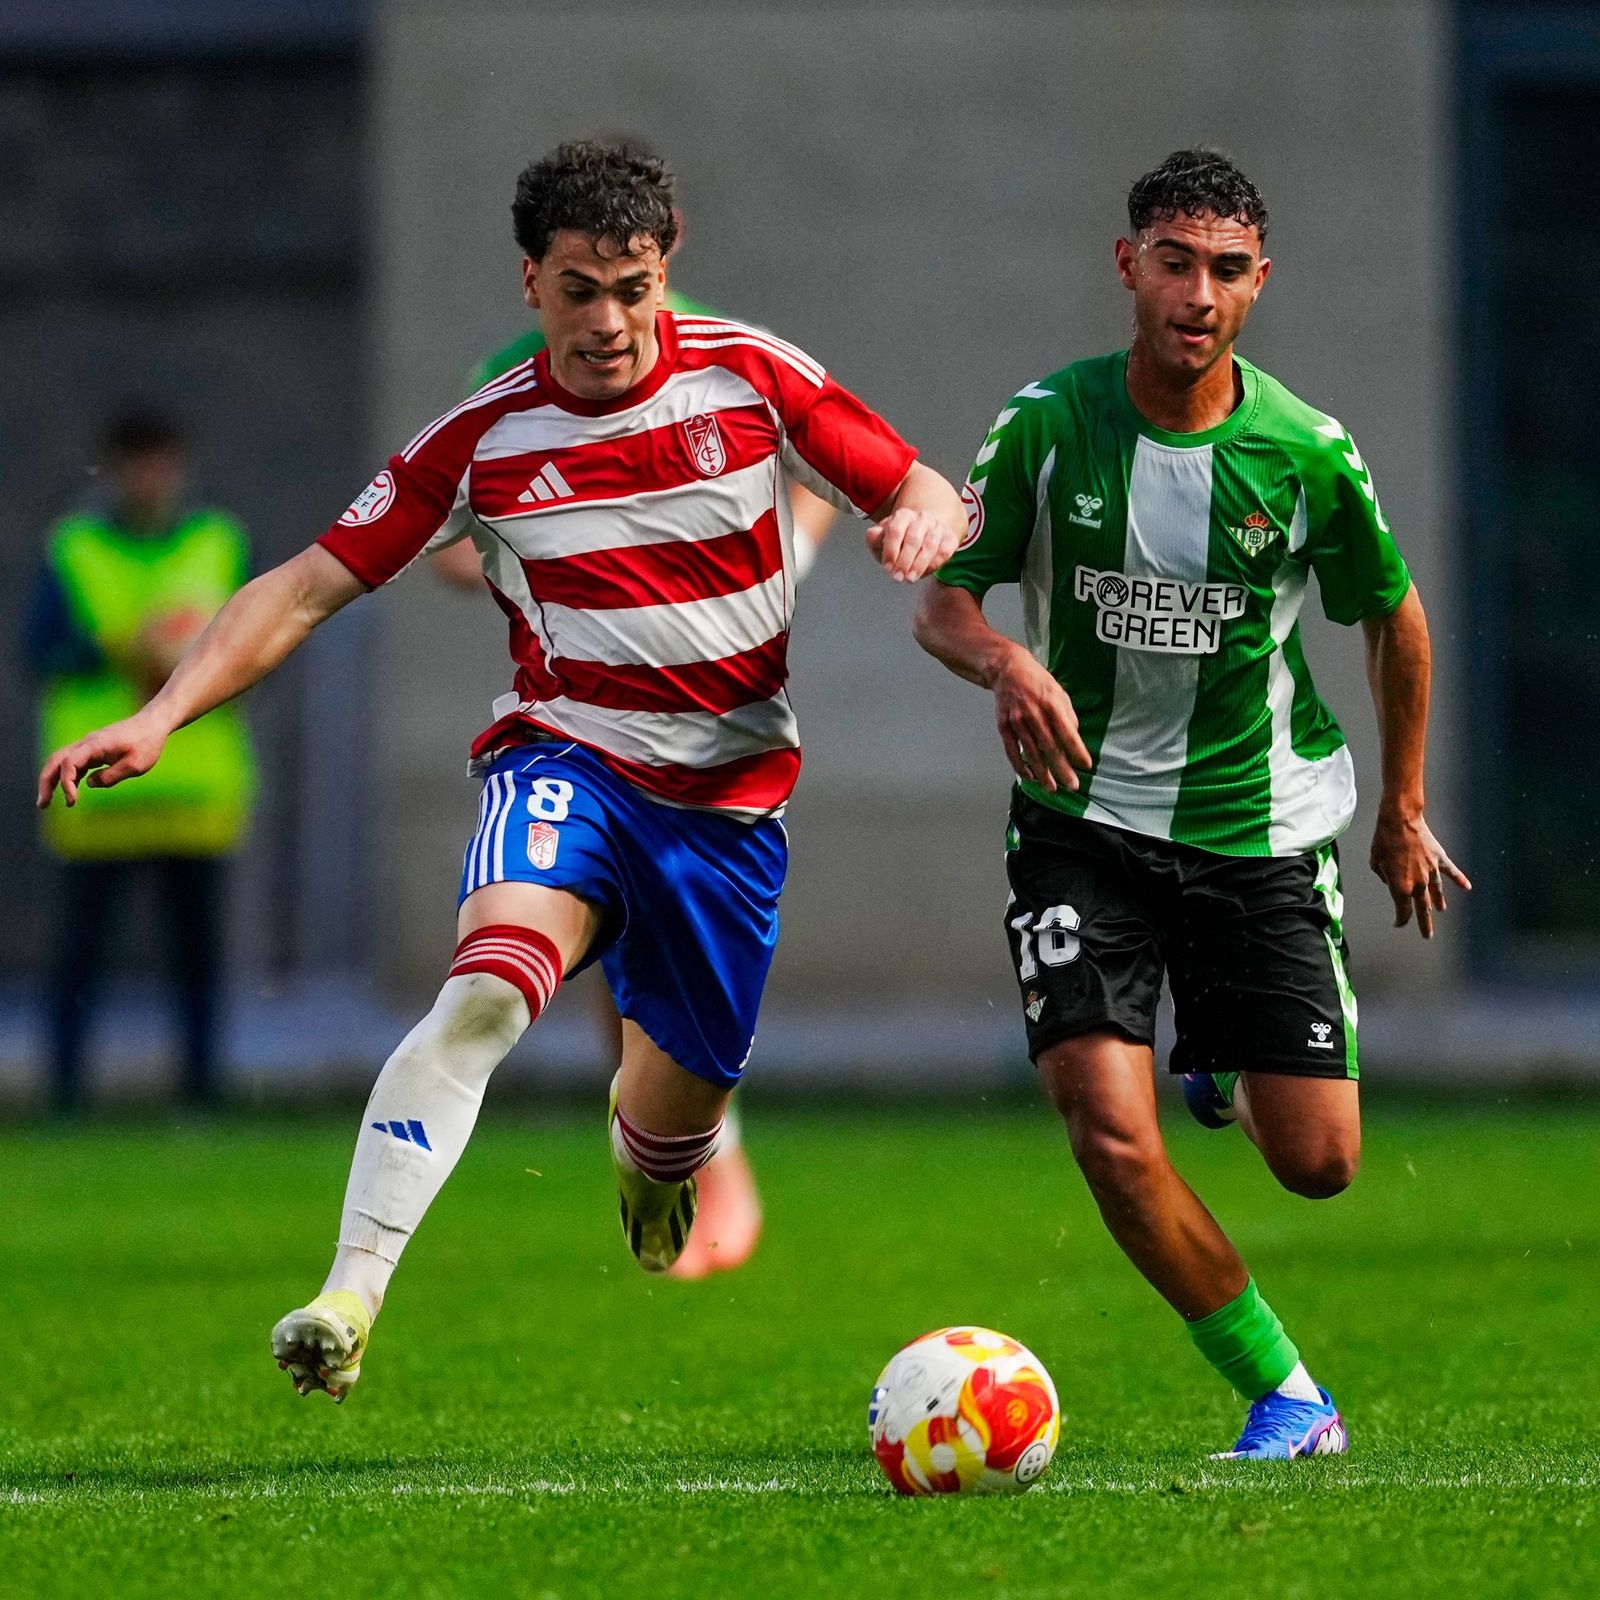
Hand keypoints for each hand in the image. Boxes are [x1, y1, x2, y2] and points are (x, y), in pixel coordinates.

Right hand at [37, 712, 170, 809]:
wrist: (152, 724)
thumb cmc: (147, 744)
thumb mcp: (135, 765)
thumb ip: (111, 776)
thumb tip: (90, 784)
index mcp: (94, 745)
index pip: (69, 763)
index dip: (66, 784)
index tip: (72, 801)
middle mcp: (86, 744)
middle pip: (55, 761)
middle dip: (46, 783)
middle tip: (42, 805)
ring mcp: (88, 746)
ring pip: (61, 762)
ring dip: (53, 780)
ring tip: (49, 802)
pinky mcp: (93, 750)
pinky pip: (74, 763)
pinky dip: (68, 777)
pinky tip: (71, 791)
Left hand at [864, 508, 961, 583]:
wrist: (926, 530)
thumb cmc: (900, 539)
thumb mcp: (884, 538)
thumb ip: (875, 538)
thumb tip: (872, 535)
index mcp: (903, 515)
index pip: (895, 530)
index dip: (890, 551)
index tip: (887, 568)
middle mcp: (922, 518)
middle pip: (913, 539)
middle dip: (904, 561)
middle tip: (897, 577)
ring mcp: (937, 527)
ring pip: (930, 545)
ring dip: (919, 565)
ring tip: (910, 579)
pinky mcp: (950, 538)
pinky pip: (944, 551)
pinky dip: (934, 564)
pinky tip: (924, 573)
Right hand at [987, 643, 1092, 793]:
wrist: (1008, 670)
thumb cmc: (1038, 682)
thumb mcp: (1060, 693)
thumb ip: (1068, 716)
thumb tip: (1074, 738)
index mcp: (1052, 705)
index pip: (1068, 734)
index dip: (1077, 752)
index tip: (1086, 766)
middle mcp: (1034, 715)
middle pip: (1050, 748)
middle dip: (1062, 769)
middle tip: (1072, 786)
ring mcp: (1018, 722)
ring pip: (1031, 753)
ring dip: (1042, 774)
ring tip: (1052, 789)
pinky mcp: (1004, 727)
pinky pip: (1012, 751)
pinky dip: (1020, 766)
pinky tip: (1029, 778)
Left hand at [1369, 808, 1470, 938]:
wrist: (1400, 821)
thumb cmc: (1384, 841)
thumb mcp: (1375, 863)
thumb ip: (1385, 877)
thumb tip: (1394, 879)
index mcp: (1400, 887)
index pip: (1403, 910)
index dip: (1401, 919)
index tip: (1398, 923)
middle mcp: (1419, 883)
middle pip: (1422, 908)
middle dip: (1424, 922)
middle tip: (1428, 935)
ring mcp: (1431, 872)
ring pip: (1436, 892)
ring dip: (1438, 902)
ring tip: (1441, 911)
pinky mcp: (1439, 859)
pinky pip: (1451, 872)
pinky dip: (1459, 880)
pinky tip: (1467, 888)